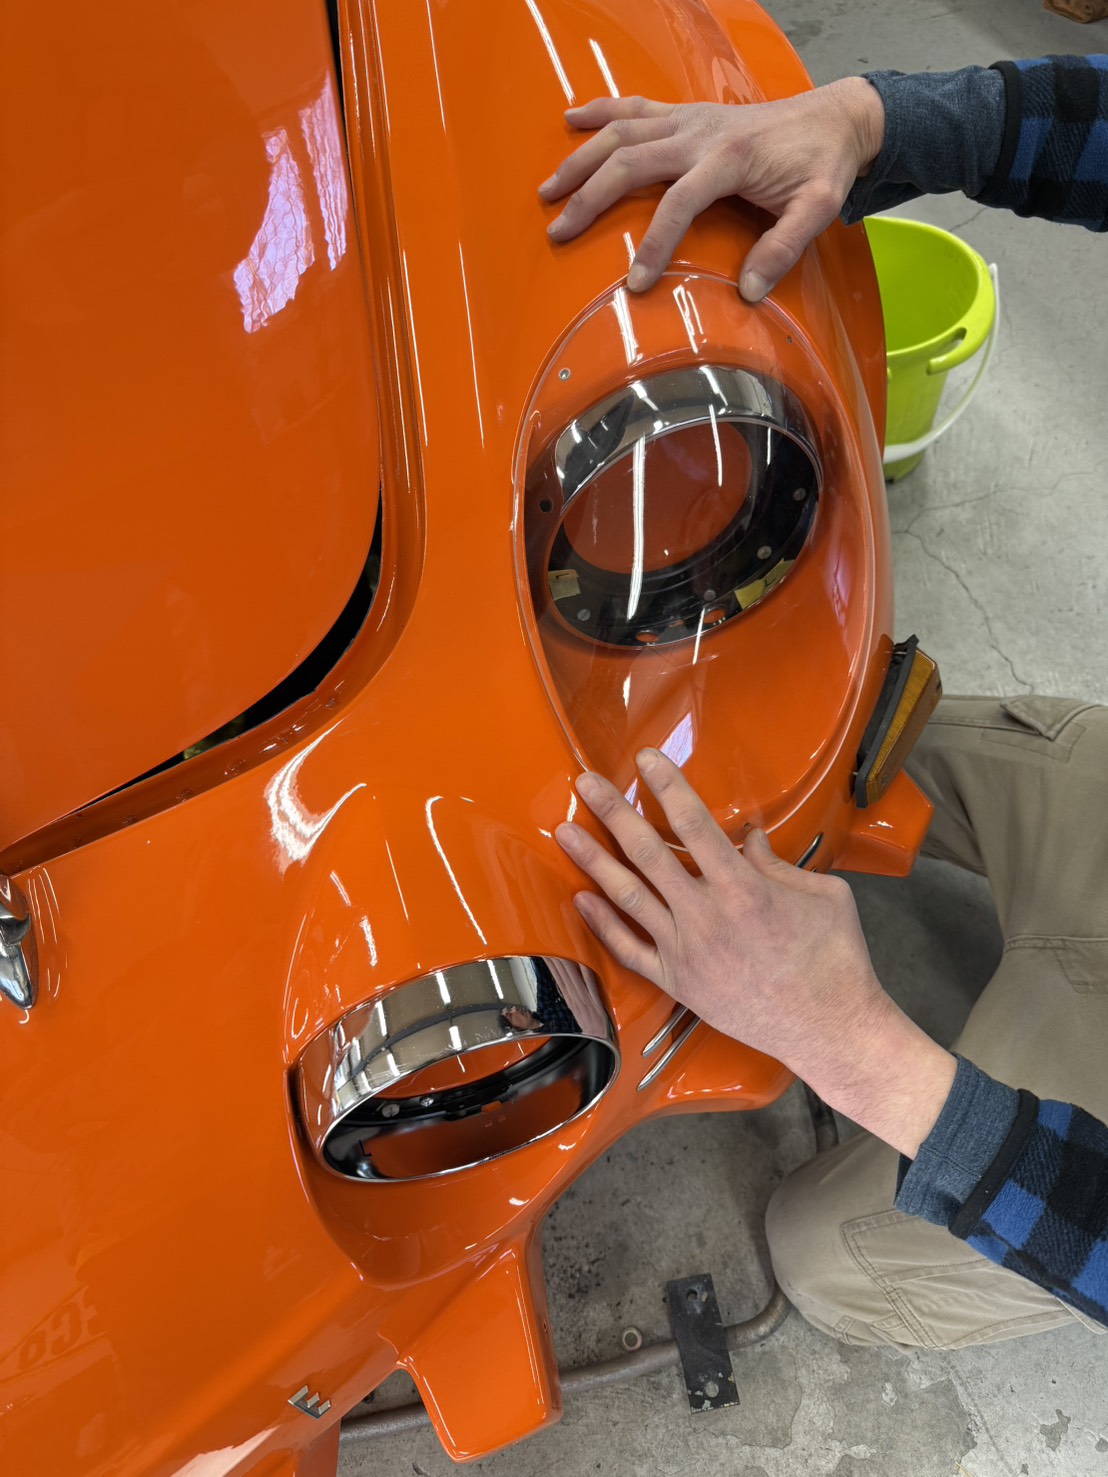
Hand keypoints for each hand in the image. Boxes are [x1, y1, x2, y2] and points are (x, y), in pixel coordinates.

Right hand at [539, 78, 884, 300]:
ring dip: (582, 160)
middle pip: (631, 161)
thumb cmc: (821, 165)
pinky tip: (571, 120)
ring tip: (549, 190)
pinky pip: (635, 107)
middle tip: (560, 232)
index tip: (637, 284)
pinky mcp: (687, 113)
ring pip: (622, 132)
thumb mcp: (817, 209)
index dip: (654, 244)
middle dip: (590, 198)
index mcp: (729, 157)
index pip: (678, 202)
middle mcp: (700, 132)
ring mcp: (690, 118)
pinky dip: (601, 111)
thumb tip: (750, 290)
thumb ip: (784, 248)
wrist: (833, 118)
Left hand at [556, 749, 954, 1157]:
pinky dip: (602, 924)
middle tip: (586, 784)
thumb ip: (779, 864)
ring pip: (628, 897)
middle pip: (647, 854)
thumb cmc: (836, 959)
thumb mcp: (824, 895)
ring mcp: (686, 951)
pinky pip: (629, 950)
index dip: (667, 786)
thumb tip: (749, 840)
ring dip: (593, 861)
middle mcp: (706, 915)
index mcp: (744, 888)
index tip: (645, 759)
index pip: (694, 824)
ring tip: (566, 832)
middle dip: (614, 813)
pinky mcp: (677, 982)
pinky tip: (582, 899)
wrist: (830, 1028)